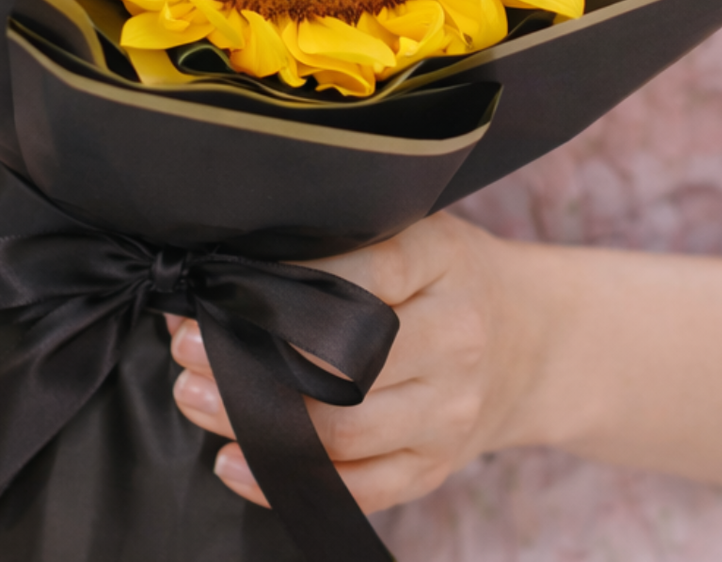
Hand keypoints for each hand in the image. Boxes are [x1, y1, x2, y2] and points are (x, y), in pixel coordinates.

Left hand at [168, 211, 545, 512]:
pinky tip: (236, 463)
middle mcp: (453, 341)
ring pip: (341, 433)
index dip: (279, 290)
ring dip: (256, 422)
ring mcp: (447, 413)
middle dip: (250, 363)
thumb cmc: (452, 276)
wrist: (534, 343)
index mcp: (444, 264)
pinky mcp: (434, 466)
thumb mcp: (420, 232)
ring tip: (196, 399)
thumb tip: (244, 256)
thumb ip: (352, 239)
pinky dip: (290, 482)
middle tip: (187, 349)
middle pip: (340, 366)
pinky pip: (358, 490)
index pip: (359, 277)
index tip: (215, 293)